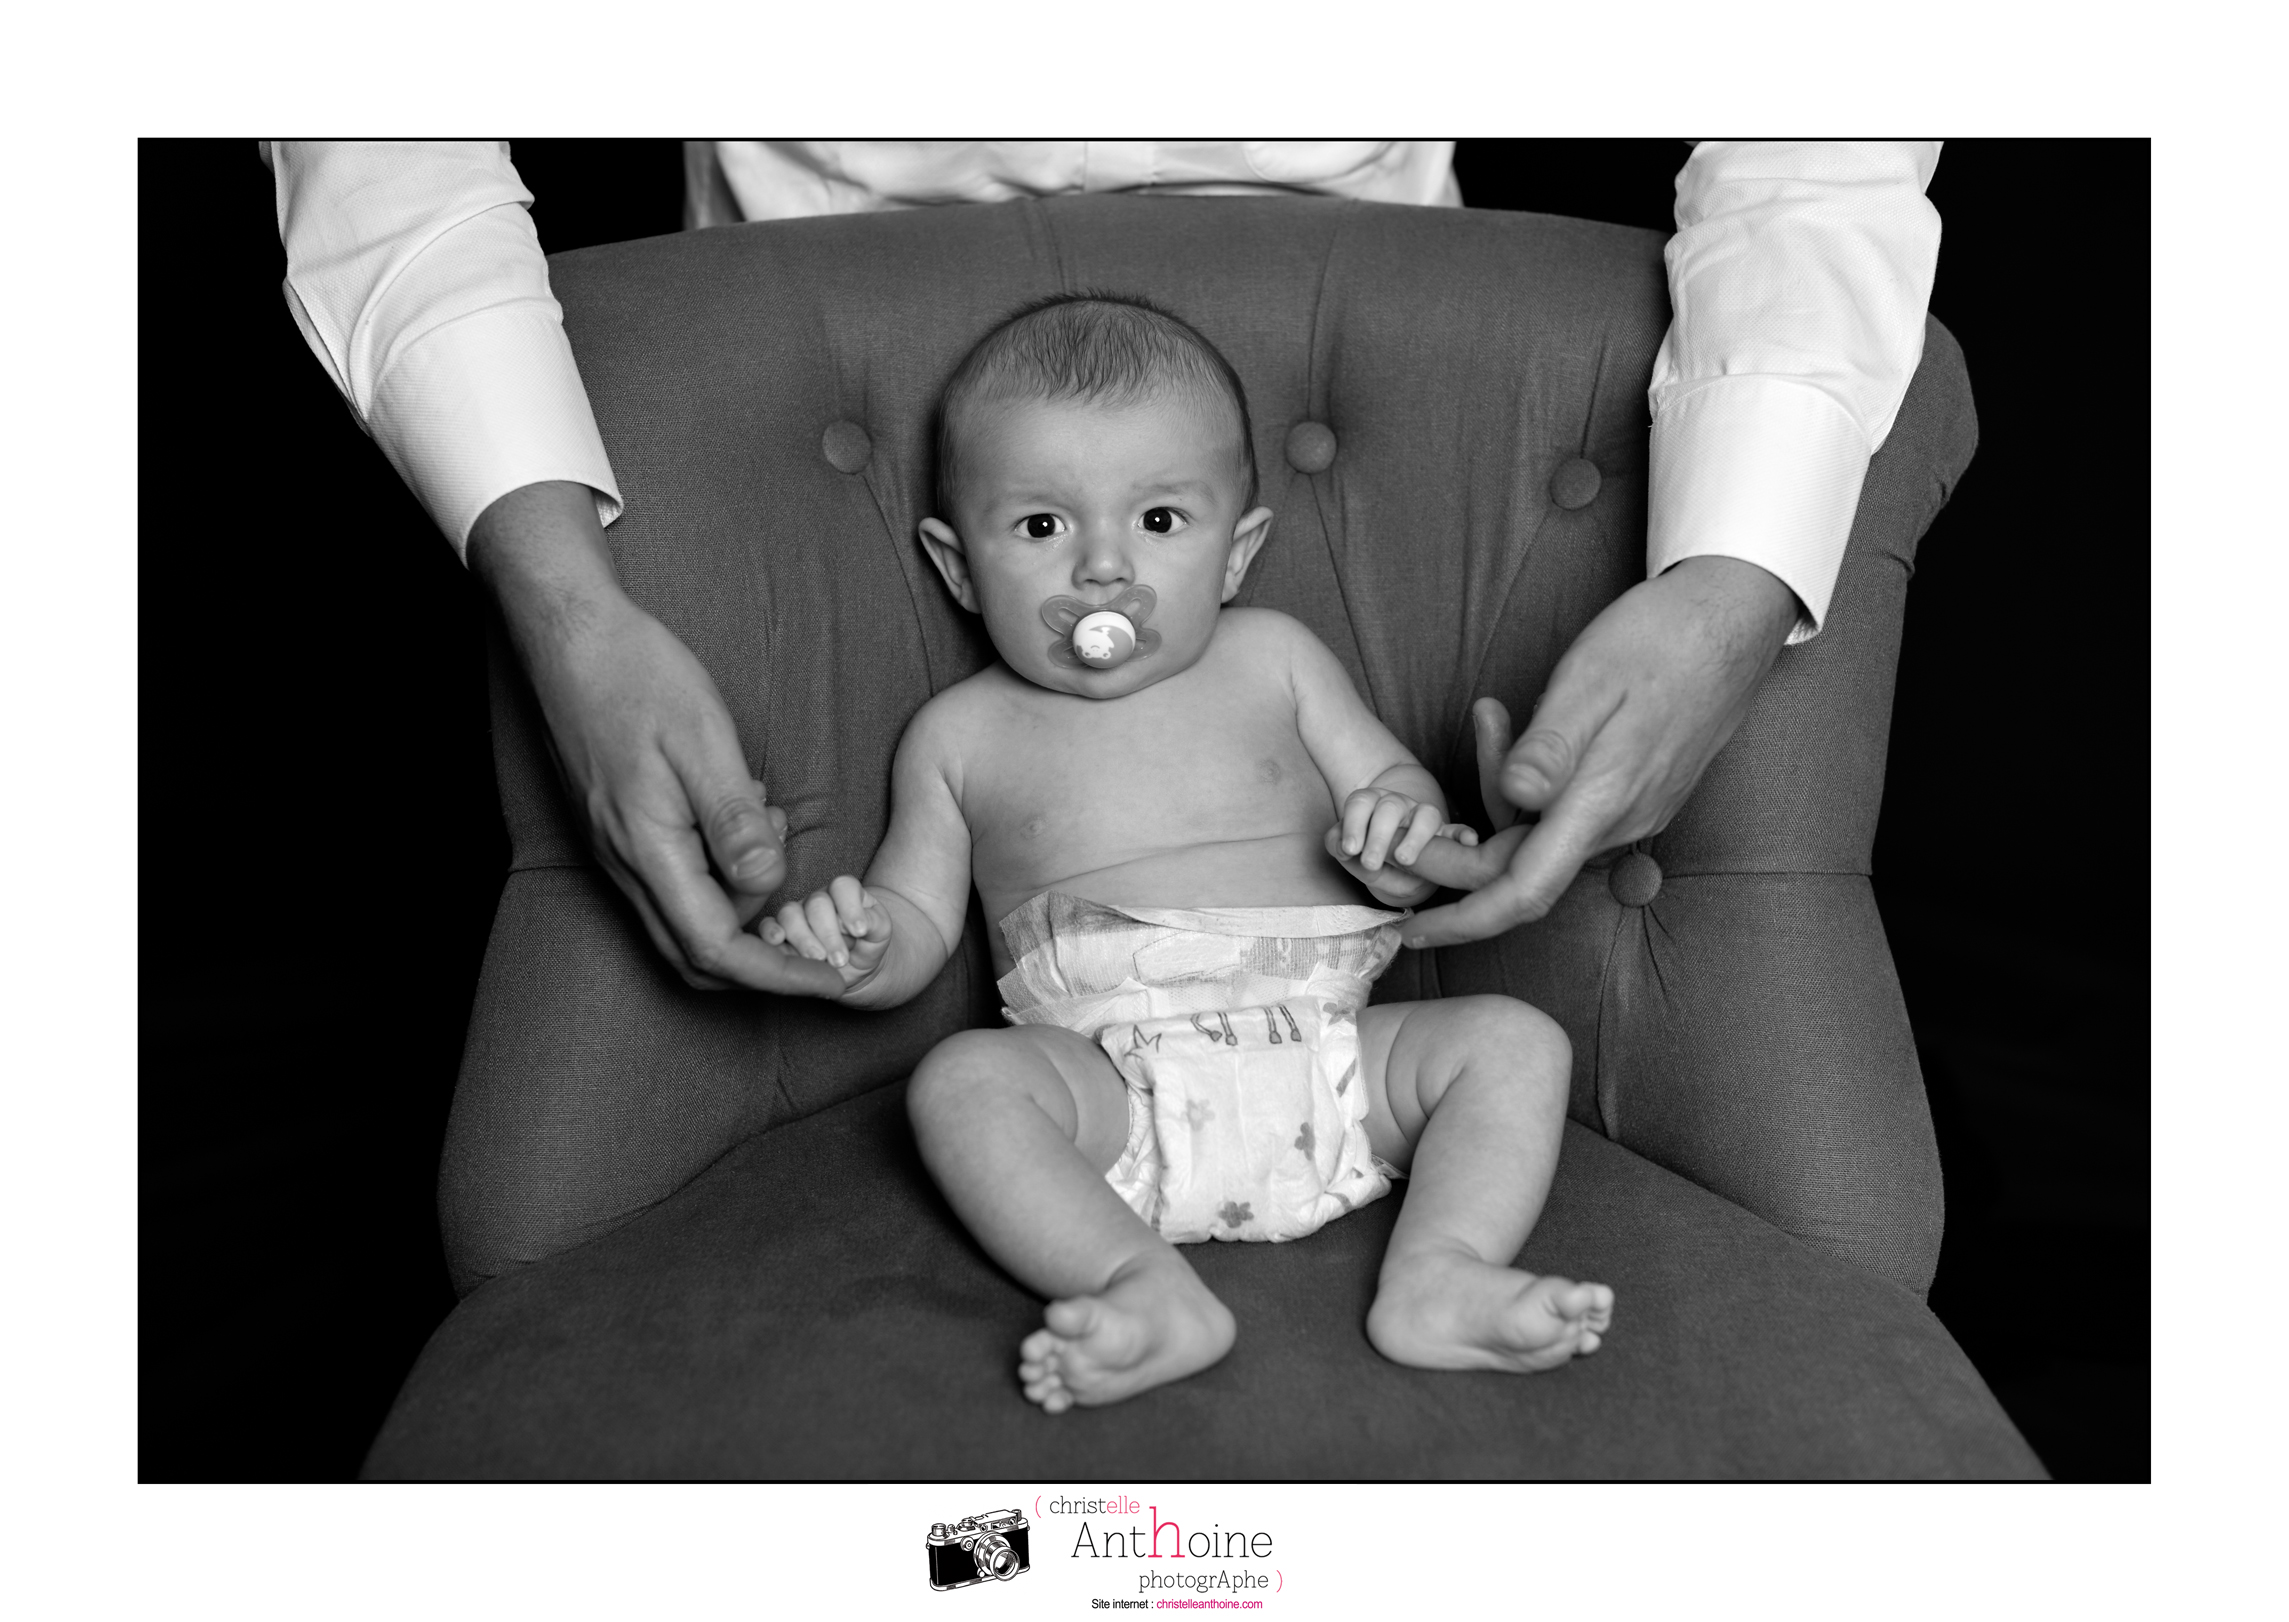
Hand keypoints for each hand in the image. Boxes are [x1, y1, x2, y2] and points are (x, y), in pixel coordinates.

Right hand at [468, 480, 842, 994]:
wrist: (571, 638)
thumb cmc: (637, 676)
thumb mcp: (702, 738)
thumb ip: (732, 819)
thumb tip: (767, 881)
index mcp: (647, 849)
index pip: (716, 948)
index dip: (779, 974)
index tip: (833, 980)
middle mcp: (625, 866)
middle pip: (697, 957)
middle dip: (764, 962)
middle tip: (821, 932)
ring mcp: (617, 855)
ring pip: (685, 925)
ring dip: (743, 911)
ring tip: (771, 830)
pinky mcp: (620, 837)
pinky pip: (675, 889)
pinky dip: (722, 881)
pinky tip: (744, 820)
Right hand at [760, 876, 893, 991]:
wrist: (854, 967)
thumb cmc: (868, 944)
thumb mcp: (881, 934)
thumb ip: (876, 924)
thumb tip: (861, 924)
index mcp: (845, 893)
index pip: (843, 886)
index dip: (850, 907)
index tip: (859, 932)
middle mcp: (818, 899)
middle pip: (817, 904)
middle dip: (829, 934)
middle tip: (840, 960)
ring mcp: (796, 913)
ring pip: (790, 914)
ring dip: (803, 939)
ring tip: (818, 959)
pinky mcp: (779, 932)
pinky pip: (767, 926)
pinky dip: (769, 933)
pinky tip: (778, 942)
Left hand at [1325, 786, 1479, 906]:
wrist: (1398, 870)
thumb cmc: (1373, 858)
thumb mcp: (1352, 856)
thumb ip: (1341, 850)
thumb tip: (1342, 847)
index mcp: (1372, 804)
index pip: (1361, 803)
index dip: (1353, 823)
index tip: (1349, 849)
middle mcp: (1399, 806)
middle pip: (1390, 807)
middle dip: (1378, 835)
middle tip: (1369, 862)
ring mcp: (1424, 818)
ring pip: (1425, 815)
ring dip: (1415, 837)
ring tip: (1404, 859)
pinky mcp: (1446, 835)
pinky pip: (1458, 831)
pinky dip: (1464, 834)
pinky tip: (1469, 842)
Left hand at [1404, 555, 1797, 947]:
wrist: (1734, 620)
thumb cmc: (1660, 641)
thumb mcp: (1589, 681)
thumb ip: (1549, 747)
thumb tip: (1514, 796)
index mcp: (1600, 802)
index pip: (1522, 892)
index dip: (1462, 920)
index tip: (1413, 930)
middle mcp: (1618, 822)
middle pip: (1521, 864)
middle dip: (1465, 838)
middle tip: (1433, 788)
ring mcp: (1632, 812)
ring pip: (1543, 833)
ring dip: (1501, 792)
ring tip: (1493, 717)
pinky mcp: (1637, 795)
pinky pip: (1568, 811)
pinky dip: (1532, 785)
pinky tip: (1525, 731)